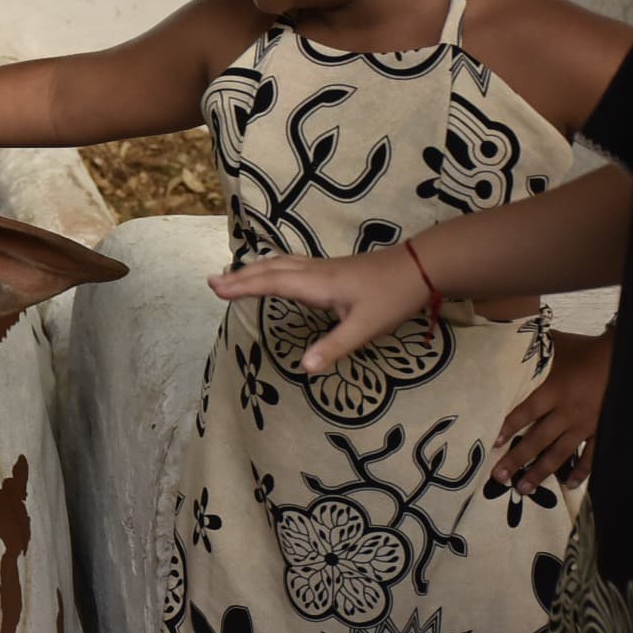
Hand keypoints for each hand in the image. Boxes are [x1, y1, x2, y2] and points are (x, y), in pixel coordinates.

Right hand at [207, 246, 428, 371]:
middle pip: (269, 270)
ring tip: (233, 276)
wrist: (419, 266)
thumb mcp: (365, 327)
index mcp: (317, 284)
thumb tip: (303, 368)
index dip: (242, 286)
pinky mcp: (331, 269)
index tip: (216, 289)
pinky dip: (271, 268)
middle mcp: (314, 272)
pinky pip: (290, 265)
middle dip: (240, 276)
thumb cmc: (393, 297)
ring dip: (254, 270)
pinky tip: (273, 274)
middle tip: (212, 282)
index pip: (271, 283)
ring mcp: (322, 268)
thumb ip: (334, 347)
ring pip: (279, 264)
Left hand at [490, 329, 609, 494]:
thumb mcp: (557, 345)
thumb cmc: (587, 349)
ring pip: (559, 454)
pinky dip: (580, 472)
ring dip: (540, 472)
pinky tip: (568, 484)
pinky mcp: (603, 430)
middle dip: (517, 460)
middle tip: (499, 477)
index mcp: (553, 391)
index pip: (524, 413)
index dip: (507, 428)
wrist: (627, 356)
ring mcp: (586, 425)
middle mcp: (567, 412)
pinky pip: (591, 456)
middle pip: (537, 440)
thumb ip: (534, 348)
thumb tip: (508, 337)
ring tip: (523, 489)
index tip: (493, 443)